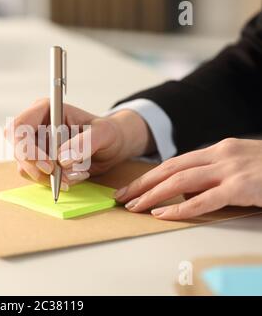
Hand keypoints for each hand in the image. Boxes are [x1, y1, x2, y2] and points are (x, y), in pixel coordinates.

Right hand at [4, 98, 154, 188]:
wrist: (112, 147)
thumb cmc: (108, 133)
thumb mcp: (103, 133)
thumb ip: (85, 143)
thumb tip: (62, 159)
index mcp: (46, 109)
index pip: (20, 126)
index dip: (27, 147)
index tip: (48, 165)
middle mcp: (36, 125)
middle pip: (18, 148)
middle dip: (36, 167)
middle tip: (59, 178)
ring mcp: (36, 144)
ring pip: (25, 165)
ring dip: (47, 177)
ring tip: (76, 176)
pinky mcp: (39, 160)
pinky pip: (35, 176)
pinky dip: (52, 182)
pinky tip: (72, 177)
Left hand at [116, 138, 261, 219]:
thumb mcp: (240, 163)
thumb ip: (214, 171)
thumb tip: (186, 186)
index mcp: (218, 149)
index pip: (174, 162)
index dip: (149, 175)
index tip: (131, 186)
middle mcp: (220, 154)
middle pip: (170, 169)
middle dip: (142, 183)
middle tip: (122, 196)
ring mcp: (231, 169)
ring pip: (180, 181)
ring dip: (153, 194)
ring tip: (135, 206)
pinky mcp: (242, 187)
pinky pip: (204, 200)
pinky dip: (180, 207)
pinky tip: (163, 214)